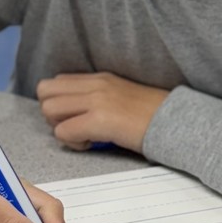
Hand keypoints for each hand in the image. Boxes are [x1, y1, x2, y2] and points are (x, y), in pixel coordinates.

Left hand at [38, 72, 168, 152]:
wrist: (176, 122)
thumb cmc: (150, 116)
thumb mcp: (120, 95)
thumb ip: (96, 96)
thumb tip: (73, 110)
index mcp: (99, 78)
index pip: (56, 82)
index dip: (59, 103)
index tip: (76, 117)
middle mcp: (95, 84)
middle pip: (45, 91)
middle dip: (52, 114)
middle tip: (74, 126)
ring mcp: (97, 100)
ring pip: (49, 109)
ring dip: (60, 127)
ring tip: (83, 136)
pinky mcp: (101, 119)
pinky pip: (63, 131)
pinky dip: (73, 143)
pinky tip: (92, 144)